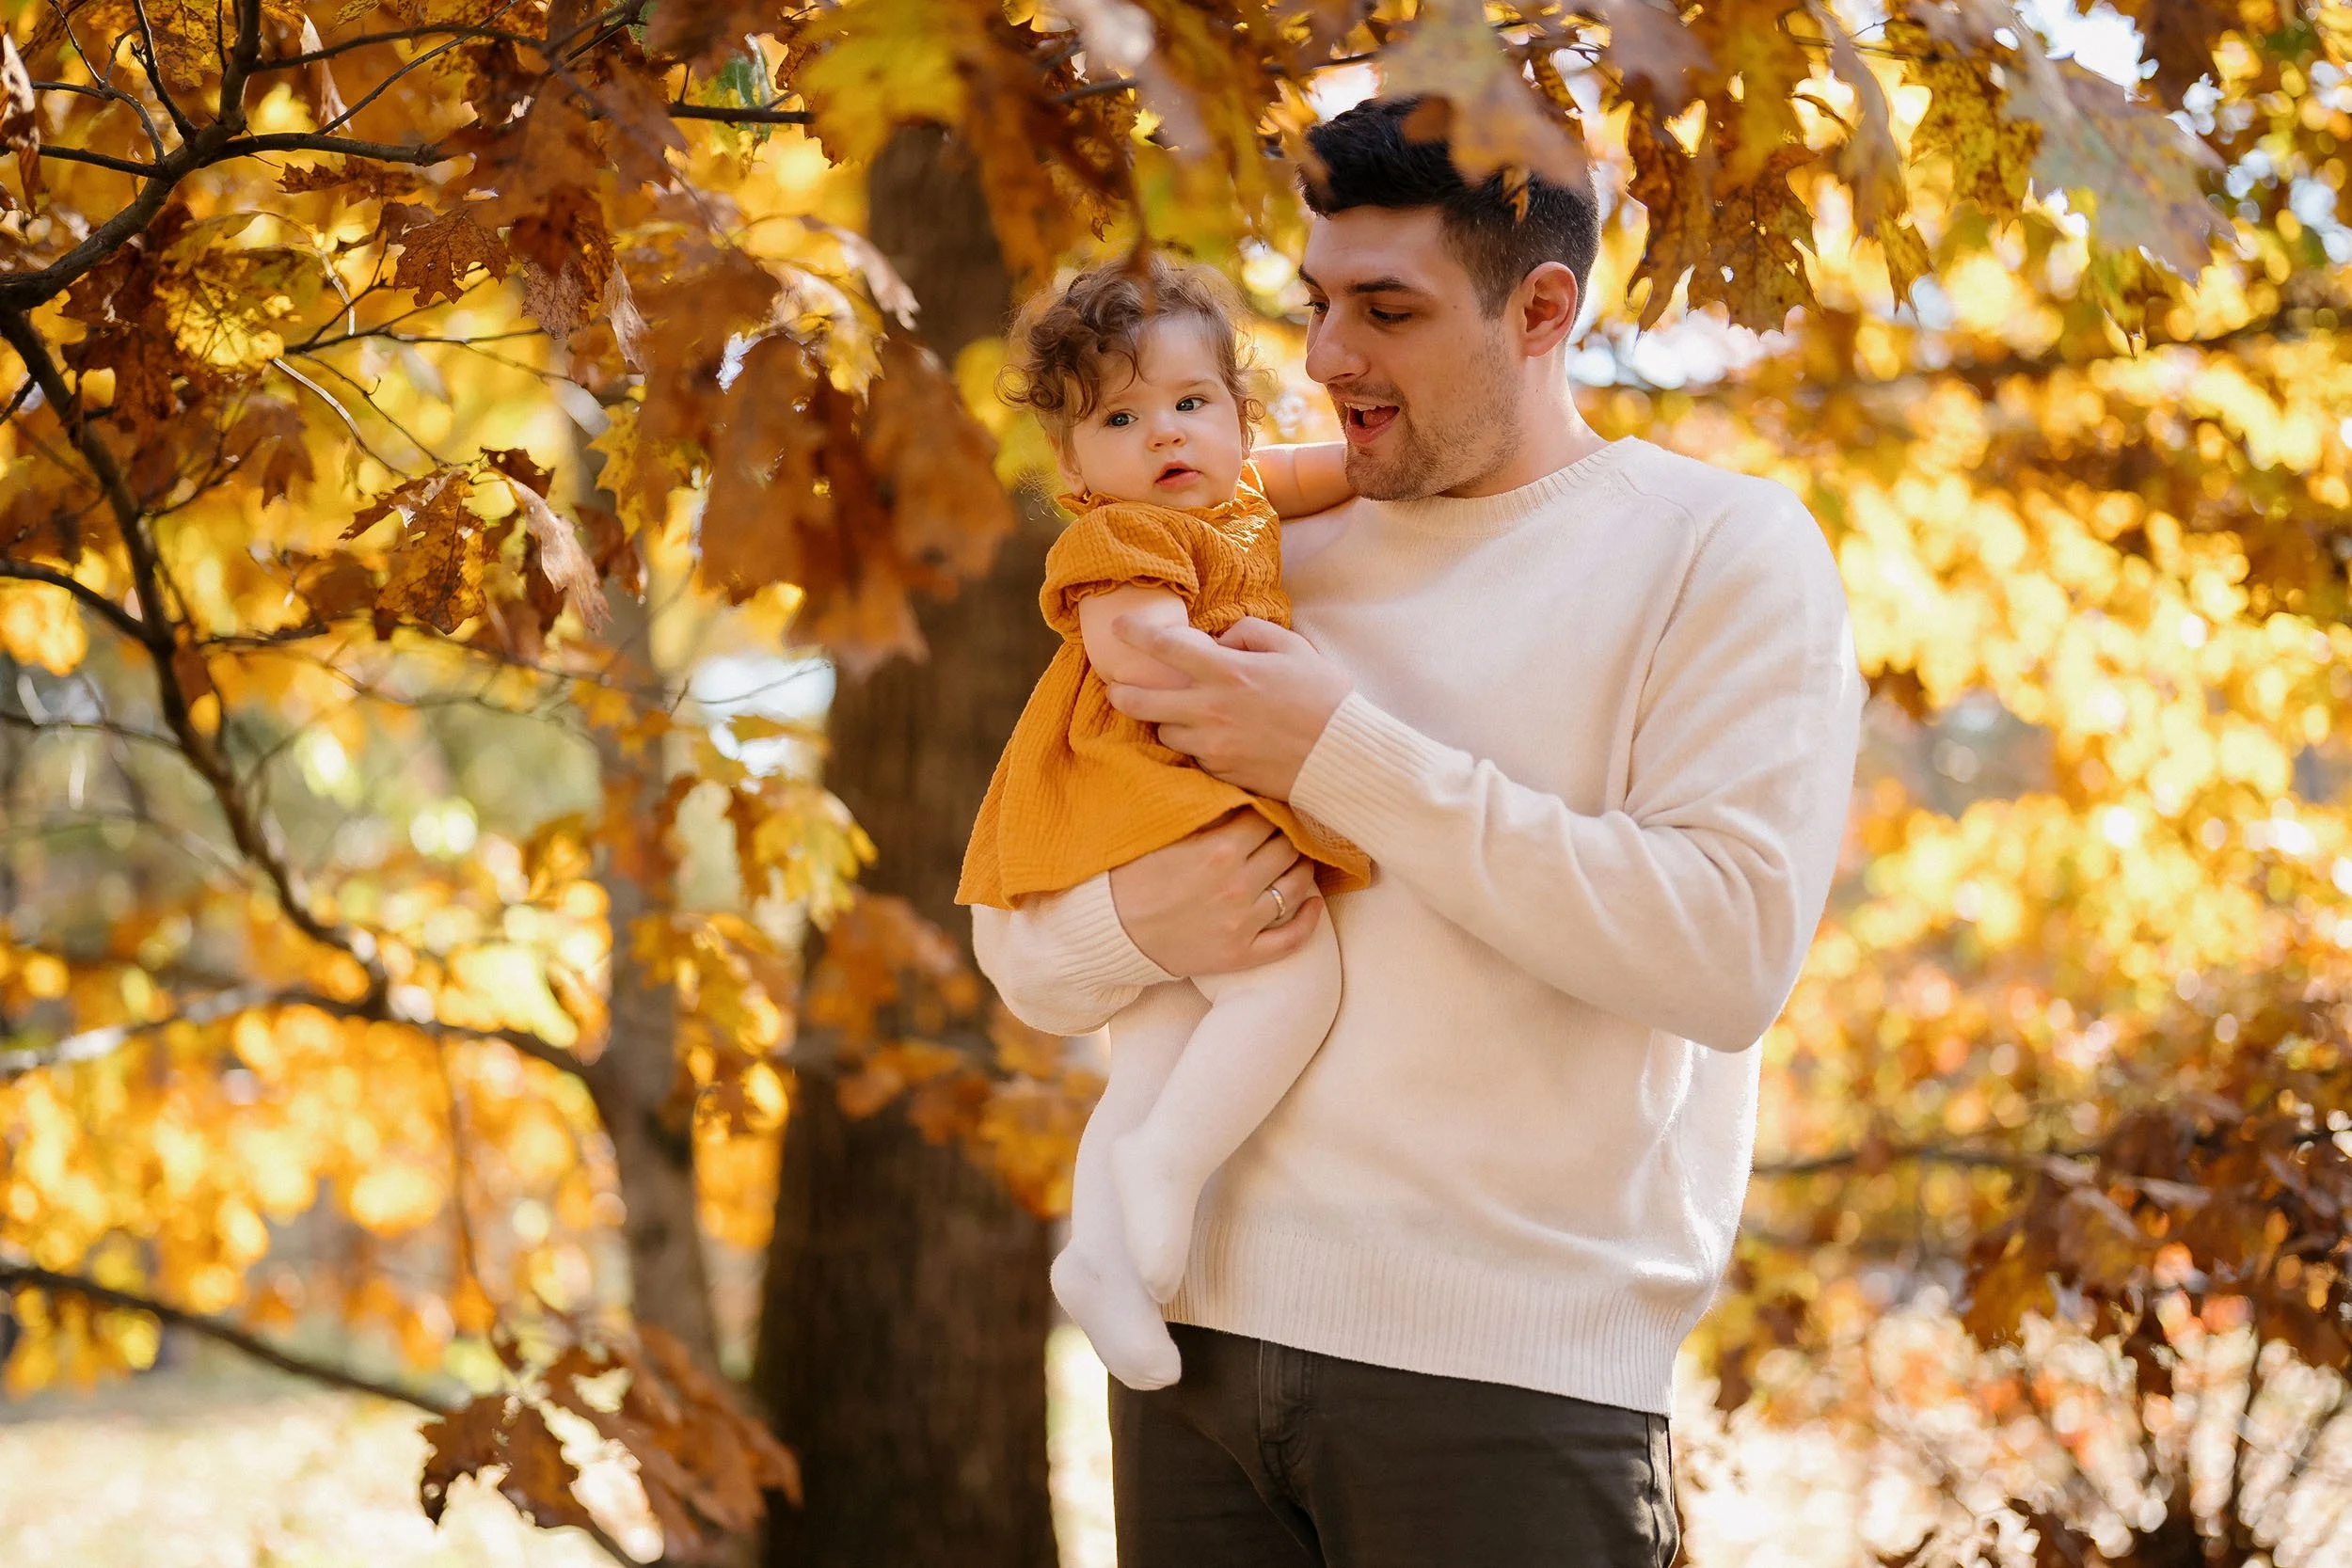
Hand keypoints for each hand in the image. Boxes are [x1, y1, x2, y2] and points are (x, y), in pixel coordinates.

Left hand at [1105, 616, 1352, 798]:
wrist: (1344, 756)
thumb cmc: (1325, 697)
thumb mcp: (1293, 648)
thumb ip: (1249, 633)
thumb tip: (1218, 640)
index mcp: (1228, 672)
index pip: (1165, 647)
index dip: (1135, 634)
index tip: (1118, 628)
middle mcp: (1211, 710)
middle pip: (1140, 702)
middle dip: (1120, 693)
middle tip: (1116, 688)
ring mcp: (1213, 747)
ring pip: (1163, 733)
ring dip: (1165, 721)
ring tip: (1178, 715)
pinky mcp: (1221, 774)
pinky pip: (1192, 757)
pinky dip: (1195, 746)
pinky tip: (1210, 739)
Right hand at [1108, 813, 1324, 976]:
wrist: (1107, 932)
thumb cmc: (1129, 877)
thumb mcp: (1163, 834)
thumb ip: (1203, 813)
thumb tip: (1237, 787)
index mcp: (1218, 849)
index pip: (1267, 818)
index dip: (1268, 810)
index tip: (1266, 809)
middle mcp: (1237, 886)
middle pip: (1286, 848)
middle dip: (1286, 836)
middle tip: (1281, 832)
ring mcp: (1242, 923)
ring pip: (1296, 887)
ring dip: (1302, 869)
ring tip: (1295, 860)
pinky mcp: (1241, 955)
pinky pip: (1291, 939)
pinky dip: (1310, 920)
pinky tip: (1315, 903)